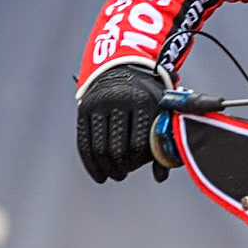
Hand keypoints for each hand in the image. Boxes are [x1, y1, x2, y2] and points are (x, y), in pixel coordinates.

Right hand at [76, 65, 164, 183]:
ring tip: (114, 174)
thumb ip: (164, 144)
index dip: (138, 162)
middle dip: (121, 167)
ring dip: (106, 167)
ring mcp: (98, 104)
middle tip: (124, 174)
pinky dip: (90, 163)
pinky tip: (98, 174)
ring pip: (99, 148)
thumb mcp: (161, 113)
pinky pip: (84, 142)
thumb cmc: (148, 98)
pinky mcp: (84, 108)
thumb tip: (160, 177)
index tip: (137, 166)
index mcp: (142, 102)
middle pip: (117, 149)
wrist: (123, 69)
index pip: (139, 144)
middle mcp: (118, 101)